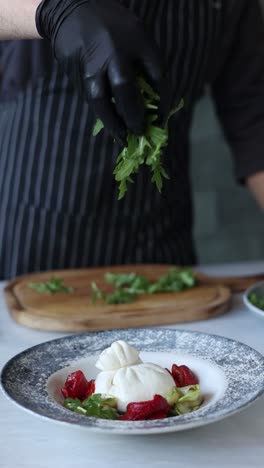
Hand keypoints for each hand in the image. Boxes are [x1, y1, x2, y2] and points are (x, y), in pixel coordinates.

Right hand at [36, 0, 164, 144]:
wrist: (73, 8)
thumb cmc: (114, 27)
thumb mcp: (138, 36)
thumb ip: (148, 65)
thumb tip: (156, 103)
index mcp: (136, 40)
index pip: (157, 75)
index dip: (162, 102)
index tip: (162, 120)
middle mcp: (112, 51)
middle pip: (124, 90)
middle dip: (133, 115)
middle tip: (139, 132)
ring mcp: (90, 62)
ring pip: (100, 100)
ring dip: (112, 123)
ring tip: (122, 137)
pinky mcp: (74, 70)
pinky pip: (88, 96)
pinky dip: (100, 111)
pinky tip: (108, 120)